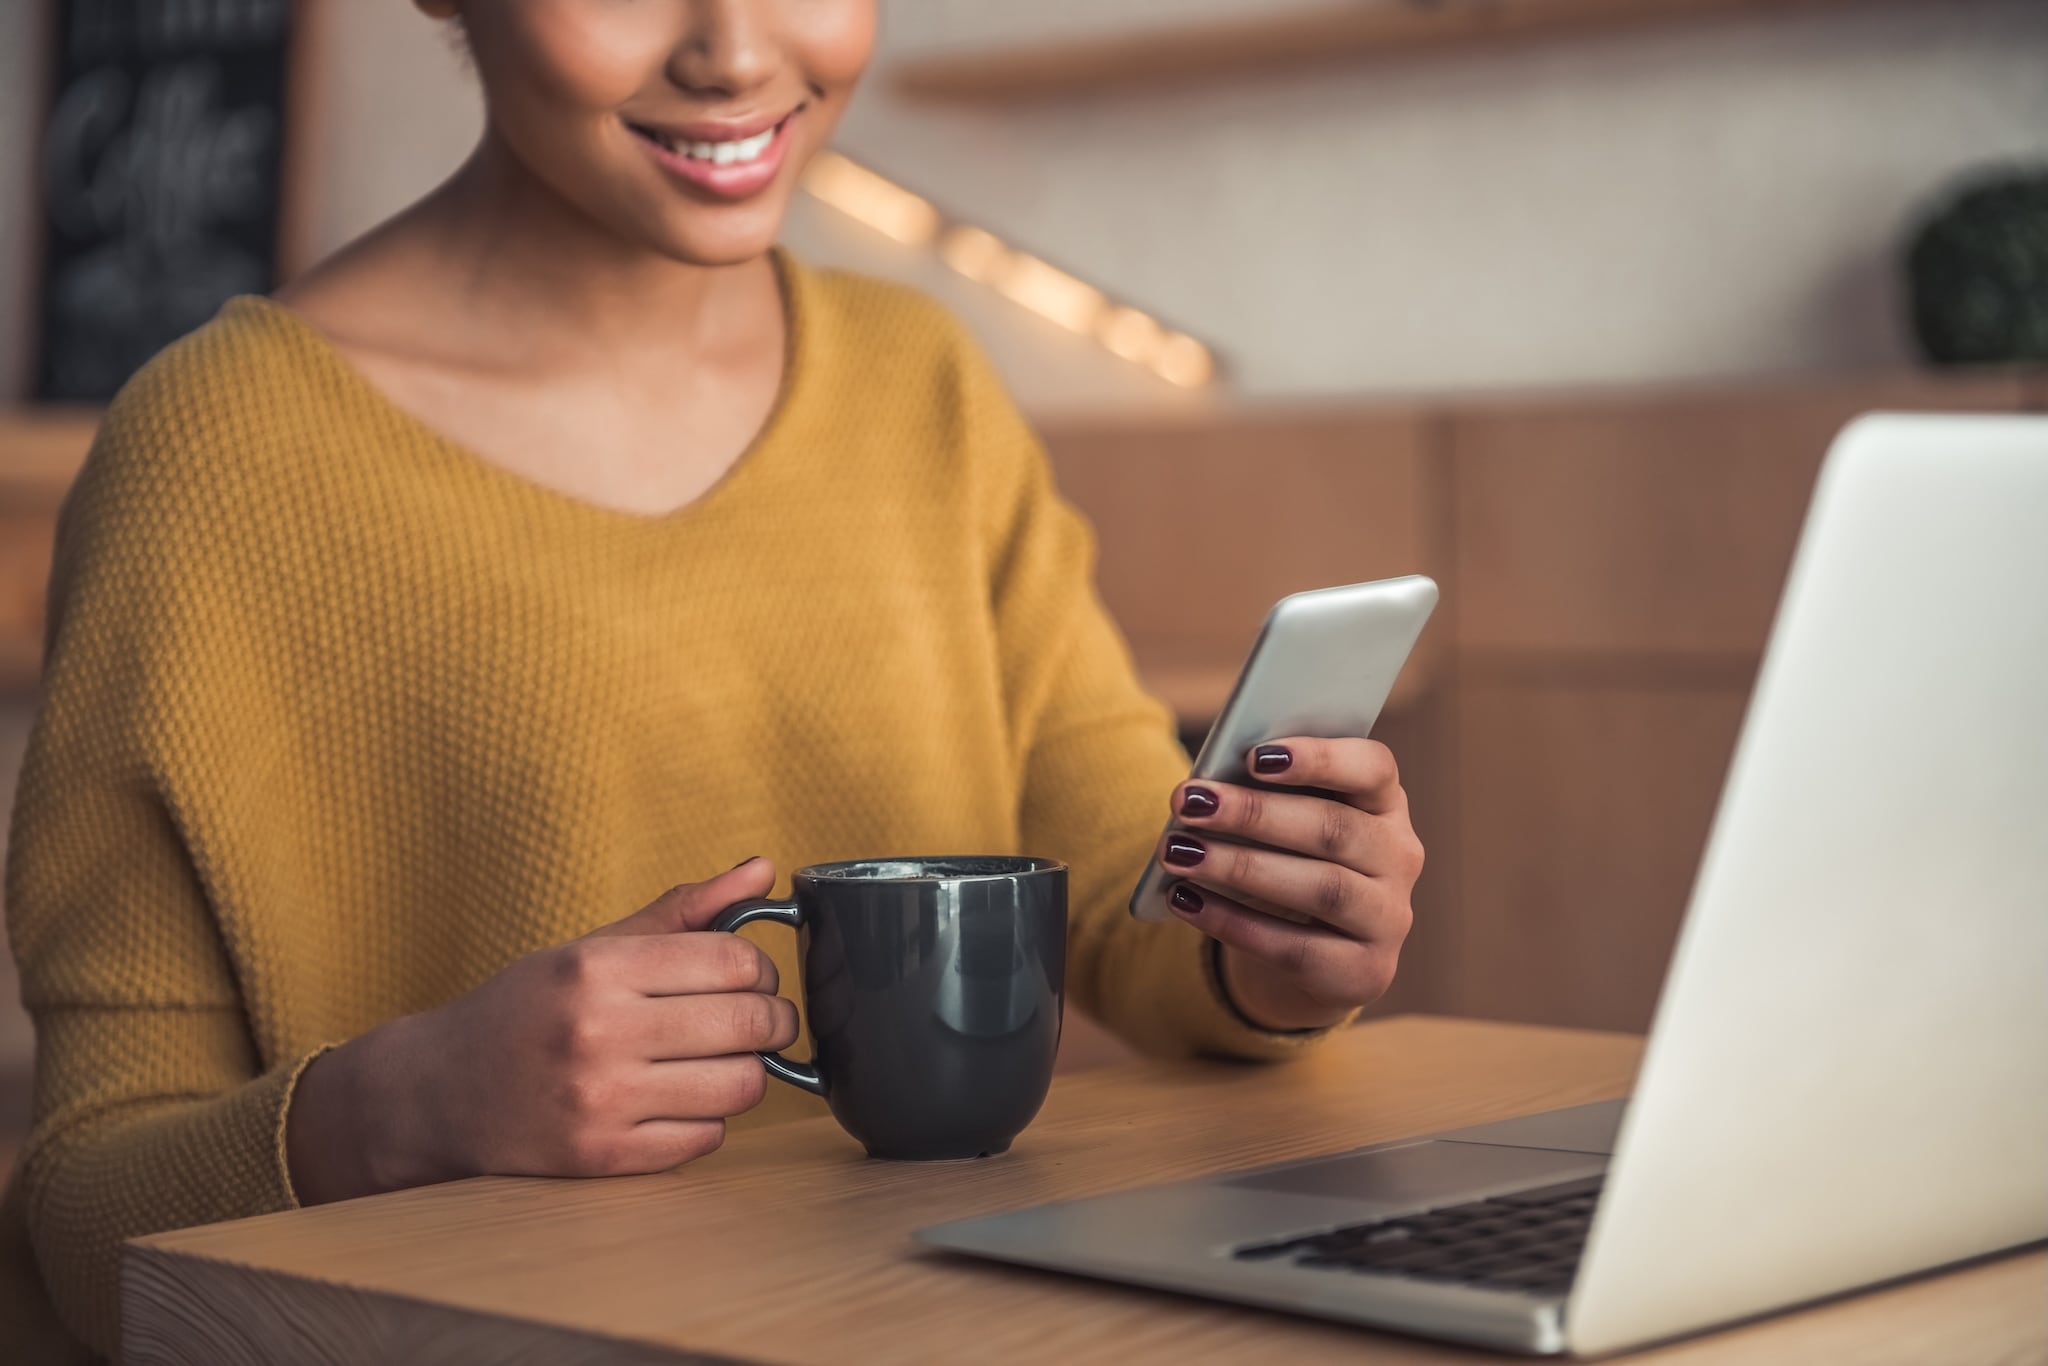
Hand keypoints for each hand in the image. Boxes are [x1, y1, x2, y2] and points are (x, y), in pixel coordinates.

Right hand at [287, 858, 797, 1203]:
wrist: (439, 1092)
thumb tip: (763, 870)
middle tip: (757, 1019)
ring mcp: (602, 1102)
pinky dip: (709, 1119)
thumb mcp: (594, 946)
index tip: (750, 976)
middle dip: (771, 1019)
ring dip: (745, 1071)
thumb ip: (684, 910)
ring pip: (741, 1086)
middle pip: (748, 1024)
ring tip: (718, 1059)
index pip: (733, 962)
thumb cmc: (527, 1008)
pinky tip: (679, 1099)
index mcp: (598, 969)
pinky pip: (708, 1138)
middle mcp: (599, 1033)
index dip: (760, 968)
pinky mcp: (605, 1158)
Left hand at [1158, 739, 1422, 1031]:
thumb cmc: (1289, 861)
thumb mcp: (1285, 822)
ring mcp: (1389, 917)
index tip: (1253, 755)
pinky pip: (1296, 947)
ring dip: (1240, 867)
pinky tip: (1186, 902)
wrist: (1311, 952)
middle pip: (1334, 829)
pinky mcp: (1365, 971)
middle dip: (1255, 814)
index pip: (1372, 767)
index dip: (1318, 758)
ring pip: (1322, 888)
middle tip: (1188, 803)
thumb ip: (1263, 795)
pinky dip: (1234, 923)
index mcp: (1384, 802)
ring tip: (1178, 853)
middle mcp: (1399, 857)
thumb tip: (1204, 791)